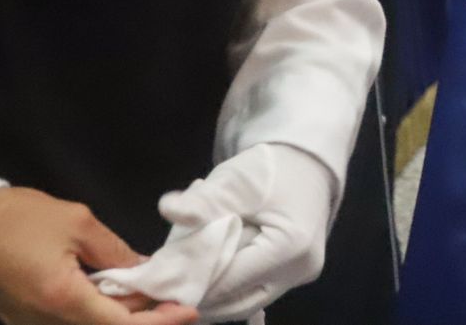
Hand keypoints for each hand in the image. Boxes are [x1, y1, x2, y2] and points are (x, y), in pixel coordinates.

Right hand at [0, 187, 196, 324]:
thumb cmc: (19, 219)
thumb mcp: (78, 224)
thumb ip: (116, 252)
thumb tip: (145, 270)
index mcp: (64, 300)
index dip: (160, 322)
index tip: (189, 310)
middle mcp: (47, 322)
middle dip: (146, 319)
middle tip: (176, 300)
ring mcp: (32, 324)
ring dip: (122, 316)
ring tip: (151, 294)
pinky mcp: (23, 320)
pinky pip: (70, 322)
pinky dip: (98, 312)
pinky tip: (117, 293)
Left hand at [156, 145, 332, 321]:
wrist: (307, 162)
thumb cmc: (271, 169)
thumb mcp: (234, 181)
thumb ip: (202, 201)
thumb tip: (167, 209)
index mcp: (289, 246)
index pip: (229, 282)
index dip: (191, 284)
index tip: (158, 281)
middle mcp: (300, 269)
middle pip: (238, 302)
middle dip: (200, 296)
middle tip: (165, 287)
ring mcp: (302, 275)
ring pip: (247, 303)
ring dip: (214, 296)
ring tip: (182, 283)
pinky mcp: (297, 275)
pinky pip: (256, 292)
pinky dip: (230, 288)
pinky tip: (208, 276)